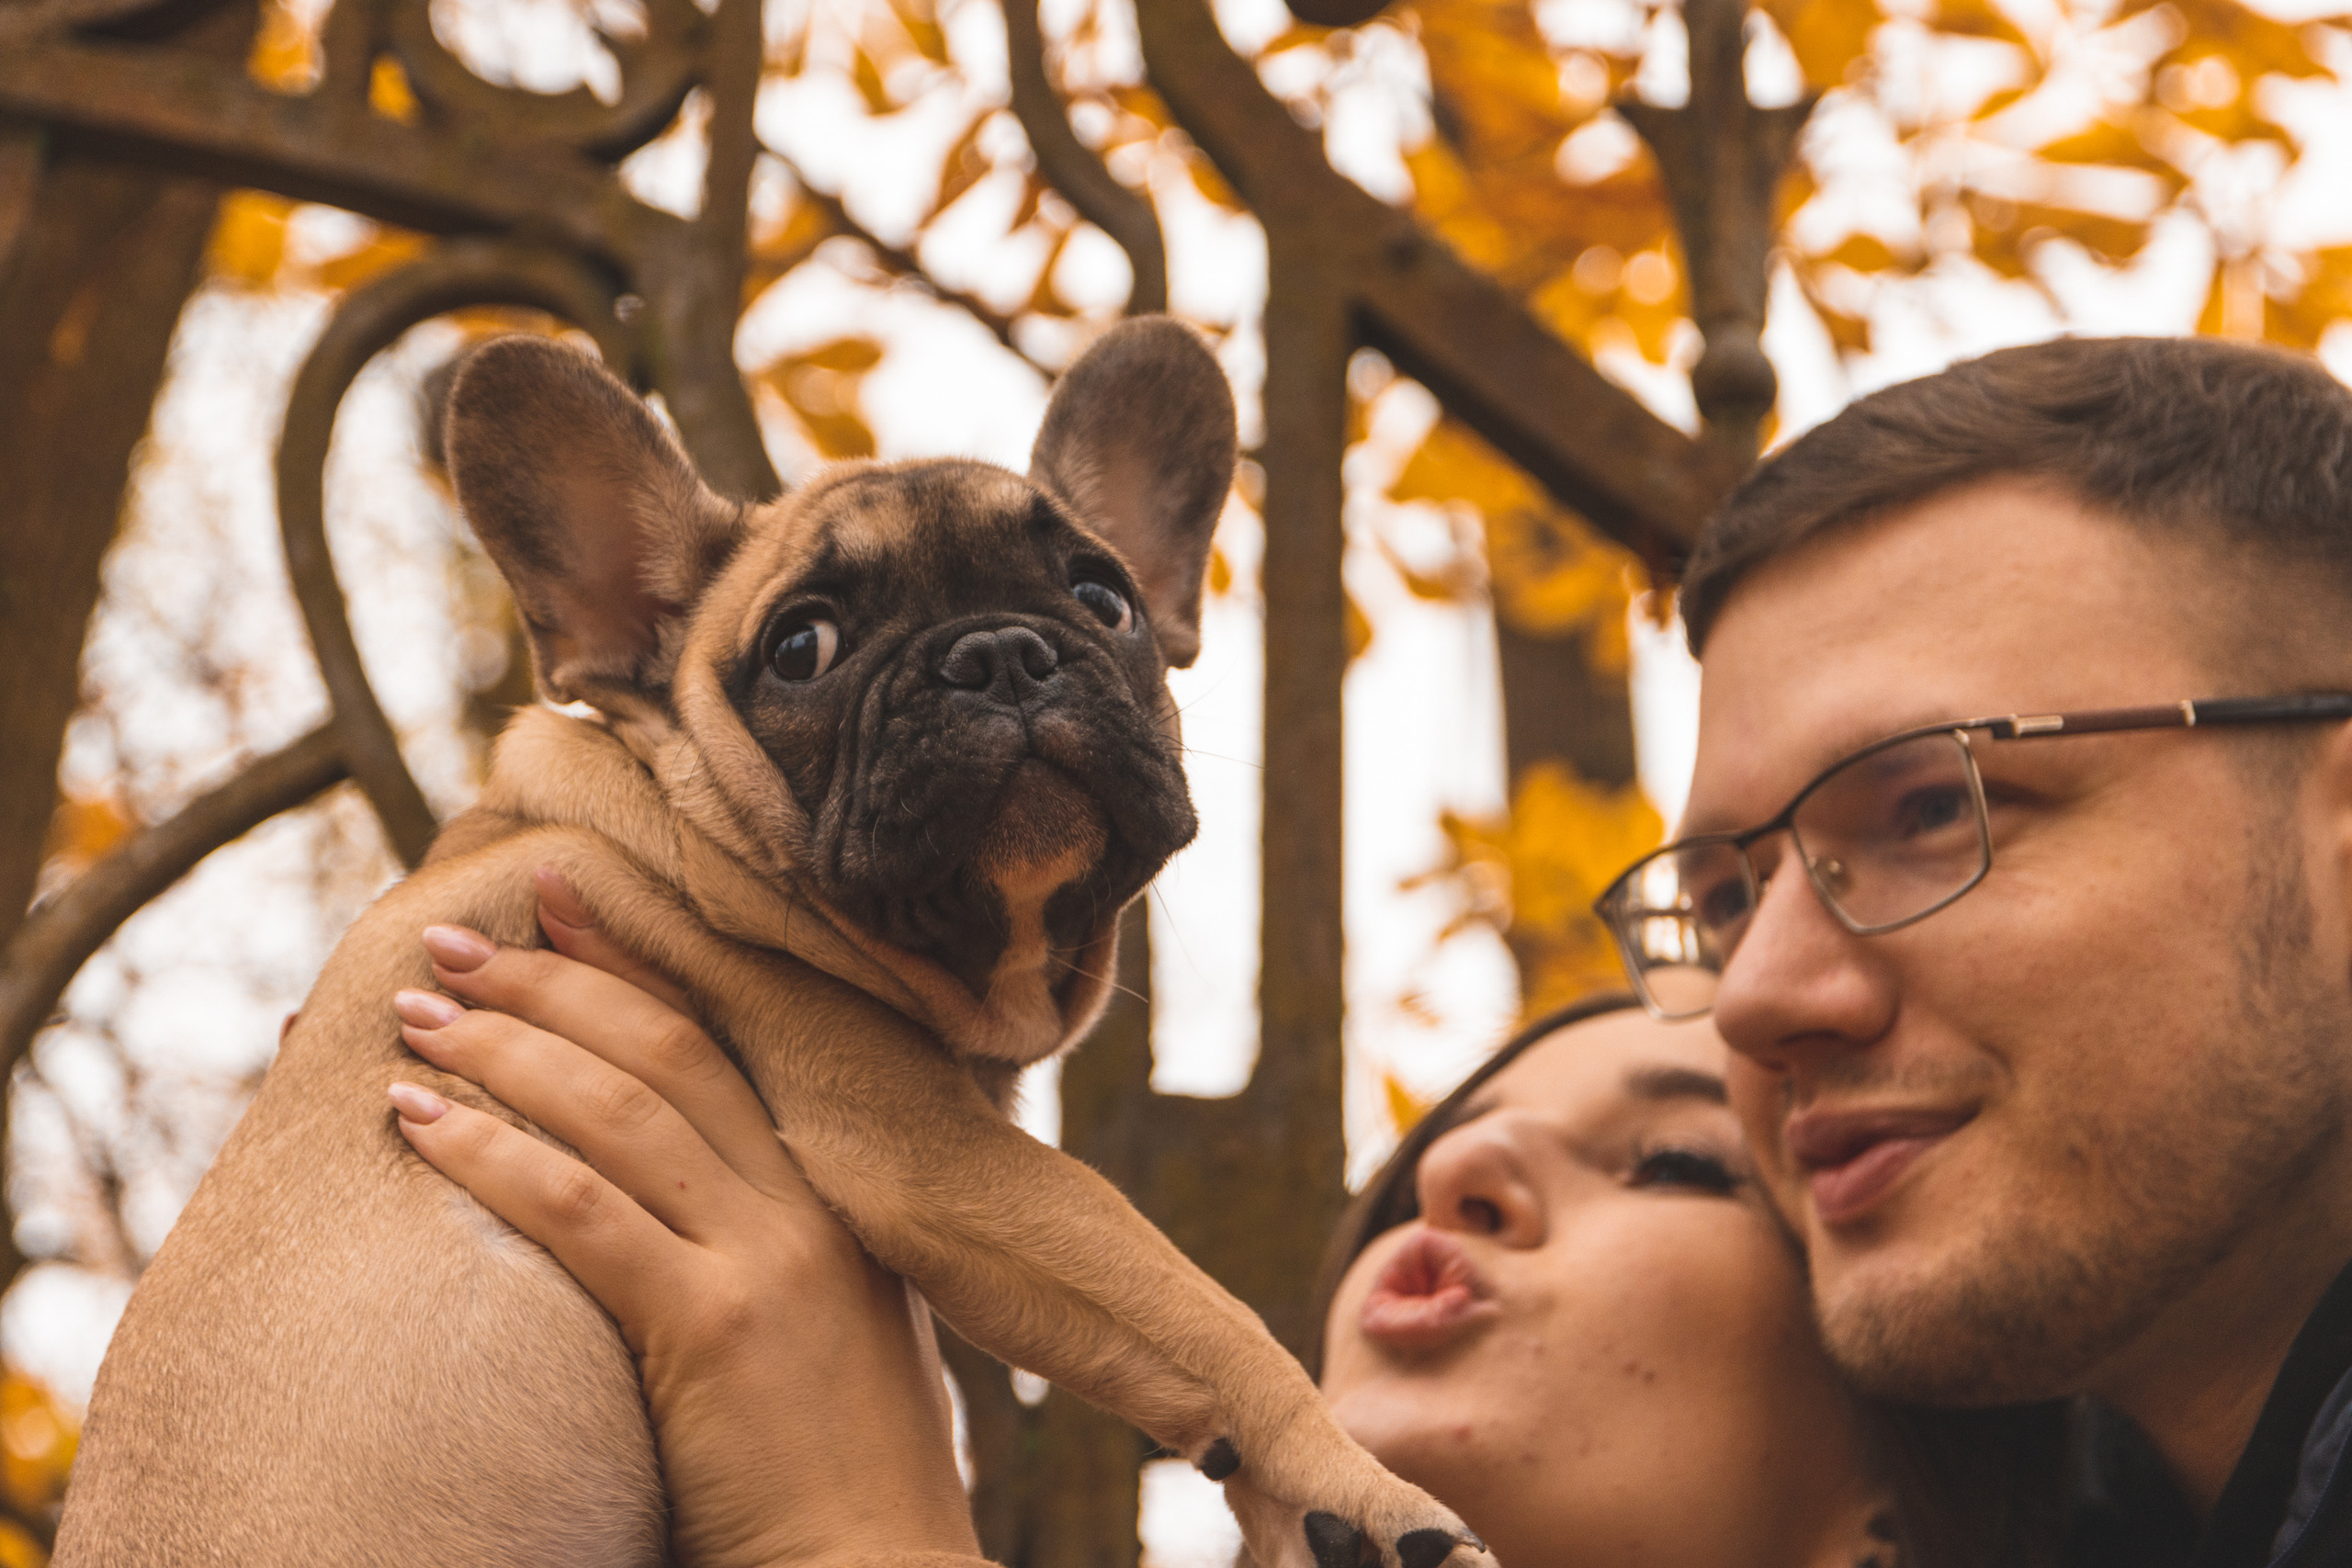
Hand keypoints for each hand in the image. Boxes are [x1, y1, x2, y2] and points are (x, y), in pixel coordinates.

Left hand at [387, 868, 981, 1567]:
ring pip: (619, 1109)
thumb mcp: (832, 1334)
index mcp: (833, 1200)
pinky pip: (583, 1211)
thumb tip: (687, 1211)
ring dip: (503, 1049)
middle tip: (449, 940)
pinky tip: (420, 1123)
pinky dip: (493, 1154)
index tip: (559, 900)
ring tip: (414, 1019)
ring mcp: (767, 1258)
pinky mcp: (714, 1325)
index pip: (724, 1042)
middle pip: (664, 1050)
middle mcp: (805, 1206)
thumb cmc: (841, 1478)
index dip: (634, 962)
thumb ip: (777, 1258)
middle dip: (549, 982)